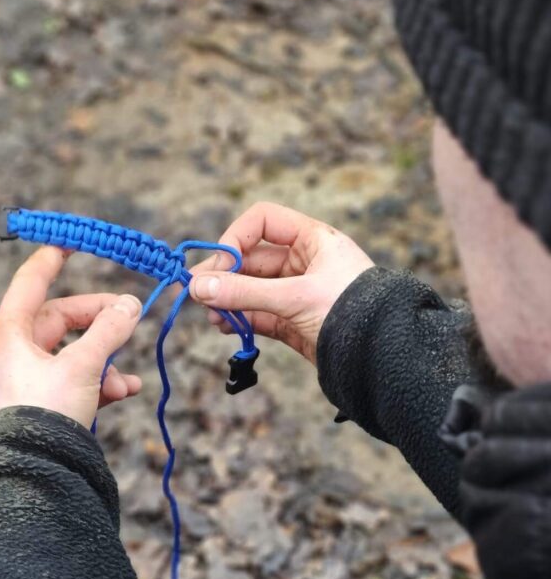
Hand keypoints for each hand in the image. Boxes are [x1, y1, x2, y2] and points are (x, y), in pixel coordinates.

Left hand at [0, 246, 142, 426]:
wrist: (34, 472)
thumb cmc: (46, 412)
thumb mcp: (82, 365)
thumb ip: (109, 331)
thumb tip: (131, 305)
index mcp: (11, 333)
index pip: (31, 281)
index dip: (52, 258)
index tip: (72, 240)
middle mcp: (16, 351)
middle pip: (63, 319)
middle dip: (100, 323)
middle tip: (130, 318)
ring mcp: (30, 379)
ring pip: (75, 353)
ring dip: (106, 361)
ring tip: (125, 379)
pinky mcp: (45, 403)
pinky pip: (78, 380)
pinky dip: (102, 383)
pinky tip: (126, 391)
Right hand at [189, 202, 373, 364]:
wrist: (383, 357)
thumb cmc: (350, 312)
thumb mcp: (295, 297)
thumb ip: (244, 293)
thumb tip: (197, 287)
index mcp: (313, 240)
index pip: (263, 221)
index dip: (236, 238)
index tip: (218, 264)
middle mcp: (304, 262)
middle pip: (251, 259)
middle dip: (223, 275)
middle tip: (194, 292)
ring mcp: (298, 293)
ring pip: (251, 289)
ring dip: (228, 300)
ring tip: (211, 316)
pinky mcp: (294, 322)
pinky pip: (259, 314)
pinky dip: (240, 319)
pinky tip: (225, 326)